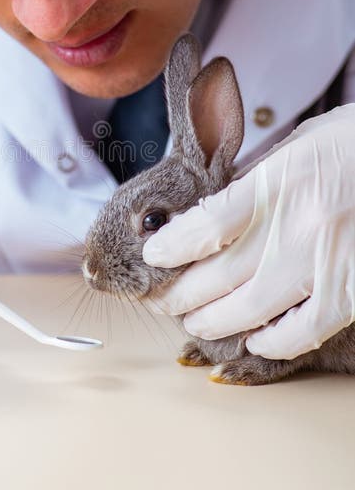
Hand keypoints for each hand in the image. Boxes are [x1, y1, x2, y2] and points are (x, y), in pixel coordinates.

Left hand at [142, 105, 354, 359]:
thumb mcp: (299, 145)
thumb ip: (256, 182)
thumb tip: (210, 214)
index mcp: (277, 183)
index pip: (205, 226)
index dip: (170, 248)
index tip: (154, 256)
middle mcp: (296, 227)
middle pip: (217, 276)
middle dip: (179, 294)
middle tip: (164, 300)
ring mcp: (326, 263)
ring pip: (249, 311)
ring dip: (212, 322)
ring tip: (196, 321)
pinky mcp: (353, 291)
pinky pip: (303, 332)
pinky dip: (271, 343)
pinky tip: (255, 340)